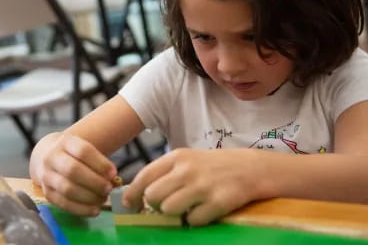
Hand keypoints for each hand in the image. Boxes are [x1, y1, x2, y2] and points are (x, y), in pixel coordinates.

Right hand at [33, 133, 116, 215]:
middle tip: (109, 189)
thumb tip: (114, 179)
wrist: (46, 156)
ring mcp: (46, 176)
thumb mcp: (85, 149)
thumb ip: (99, 162)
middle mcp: (52, 157)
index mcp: (65, 142)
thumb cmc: (74, 154)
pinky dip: (81, 209)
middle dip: (94, 182)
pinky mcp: (46, 193)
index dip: (100, 163)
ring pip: (67, 189)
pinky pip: (63, 203)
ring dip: (88, 197)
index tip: (113, 173)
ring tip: (103, 199)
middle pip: (73, 170)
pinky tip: (94, 210)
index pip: (83, 151)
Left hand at [122, 148, 267, 225]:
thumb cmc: (212, 165)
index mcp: (176, 157)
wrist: (250, 168)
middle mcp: (187, 170)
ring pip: (169, 209)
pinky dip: (194, 220)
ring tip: (185, 208)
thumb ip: (165, 173)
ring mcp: (202, 186)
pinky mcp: (218, 202)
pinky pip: (192, 221)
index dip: (132, 193)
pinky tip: (202, 211)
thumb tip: (139, 193)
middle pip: (153, 196)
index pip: (145, 175)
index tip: (129, 204)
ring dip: (174, 214)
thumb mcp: (187, 160)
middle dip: (155, 205)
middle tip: (163, 206)